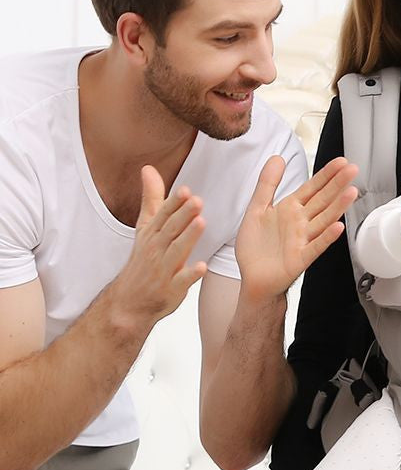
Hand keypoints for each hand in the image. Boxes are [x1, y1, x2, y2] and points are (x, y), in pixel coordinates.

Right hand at [111, 165, 206, 324]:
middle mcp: (156, 250)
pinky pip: (181, 281)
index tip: (185, 190)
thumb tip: (148, 169)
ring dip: (188, 237)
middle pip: (170, 230)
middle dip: (183, 215)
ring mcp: (163, 270)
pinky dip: (190, 274)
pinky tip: (201, 266)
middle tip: (197, 201)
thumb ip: (151, 199)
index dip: (173, 203)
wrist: (129, 300)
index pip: (162, 215)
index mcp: (152, 234)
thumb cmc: (143, 259)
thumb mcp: (145, 228)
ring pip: (176, 251)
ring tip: (201, 223)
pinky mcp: (171, 289)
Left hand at [235, 156, 357, 299]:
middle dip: (337, 184)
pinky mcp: (300, 258)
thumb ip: (267, 184)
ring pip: (323, 220)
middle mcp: (300, 223)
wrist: (252, 279)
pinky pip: (315, 246)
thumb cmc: (256, 247)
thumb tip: (277, 158)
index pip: (312, 187)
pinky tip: (338, 227)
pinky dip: (327, 237)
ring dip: (338, 207)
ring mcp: (302, 240)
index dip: (326, 175)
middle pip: (322, 200)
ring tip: (351, 193)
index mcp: (290, 209)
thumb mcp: (257, 208)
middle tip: (353, 169)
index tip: (341, 162)